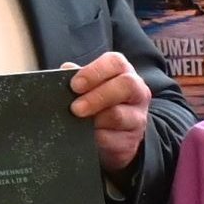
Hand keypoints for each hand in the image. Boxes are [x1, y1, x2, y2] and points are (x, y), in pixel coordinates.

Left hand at [64, 54, 152, 174]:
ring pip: (119, 115)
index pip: (115, 63)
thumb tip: (66, 69)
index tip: (75, 85)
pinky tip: (87, 136)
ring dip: (94, 120)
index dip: (94, 72)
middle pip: (126, 85)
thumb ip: (78, 77)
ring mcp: (138, 117)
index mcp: (123, 72)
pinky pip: (114, 139)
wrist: (113, 135)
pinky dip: (97, 138)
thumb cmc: (98, 103)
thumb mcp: (89, 87)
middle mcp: (137, 92)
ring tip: (78, 123)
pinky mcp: (132, 139)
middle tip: (75, 108)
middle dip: (97, 96)